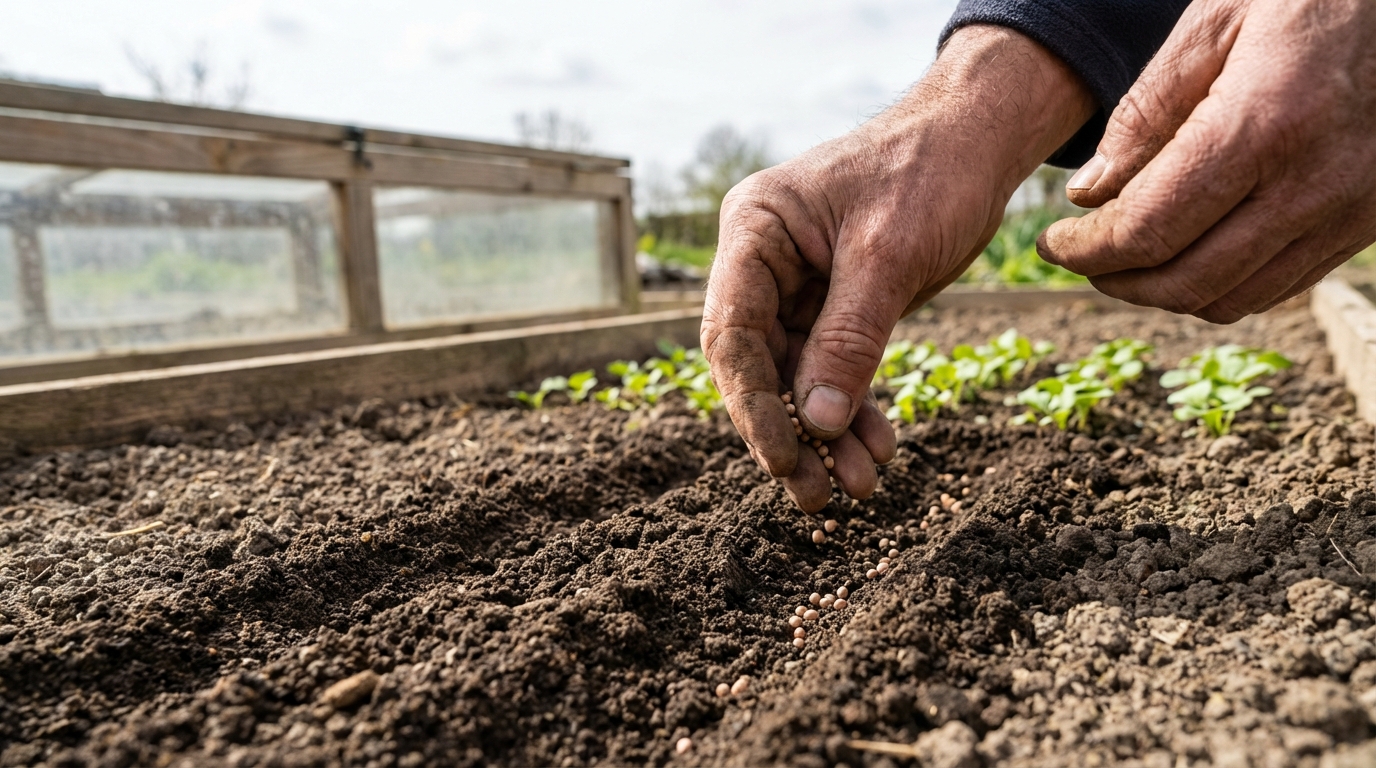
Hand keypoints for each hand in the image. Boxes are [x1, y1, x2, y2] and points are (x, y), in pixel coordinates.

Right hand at [701, 26, 1094, 511]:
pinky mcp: (834, 302)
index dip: (754, 404)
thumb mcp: (889, 256)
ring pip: (797, 376)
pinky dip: (853, 408)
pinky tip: (876, 448)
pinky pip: (832, 366)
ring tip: (859, 488)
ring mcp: (796, 283)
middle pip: (757, 364)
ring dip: (826, 433)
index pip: (732, 332)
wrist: (980, 140)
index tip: (786, 460)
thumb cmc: (930, 172)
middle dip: (790, 432)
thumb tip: (819, 425)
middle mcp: (763, 260)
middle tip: (816, 497)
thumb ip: (849, 338)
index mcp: (755, 230)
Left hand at [1039, 0, 1375, 322]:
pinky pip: (1279, 286)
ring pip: (1233, 298)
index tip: (1052, 243)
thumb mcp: (1215, 21)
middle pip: (1187, 281)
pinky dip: (1221, 284)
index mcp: (1264, 125)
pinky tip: (1190, 248)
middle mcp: (1313, 182)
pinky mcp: (1371, 221)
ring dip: (1166, 292)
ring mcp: (1351, 209)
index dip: (1086, 250)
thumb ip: (1146, 111)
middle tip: (1081, 256)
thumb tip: (1089, 195)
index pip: (1149, 228)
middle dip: (1116, 280)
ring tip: (1127, 258)